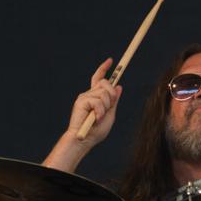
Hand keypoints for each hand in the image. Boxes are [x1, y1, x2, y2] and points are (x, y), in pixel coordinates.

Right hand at [43, 58, 122, 172]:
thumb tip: (119, 86)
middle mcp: (88, 94)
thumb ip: (114, 101)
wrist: (85, 140)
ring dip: (106, 107)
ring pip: (104, 92)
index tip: (110, 60)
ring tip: (99, 117)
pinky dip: (100, 112)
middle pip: (106, 83)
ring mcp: (84, 97)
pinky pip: (98, 101)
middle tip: (107, 110)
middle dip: (111, 96)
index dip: (104, 68)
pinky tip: (96, 119)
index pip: (98, 78)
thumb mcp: (110, 114)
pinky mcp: (81, 101)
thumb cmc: (97, 131)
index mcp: (95, 97)